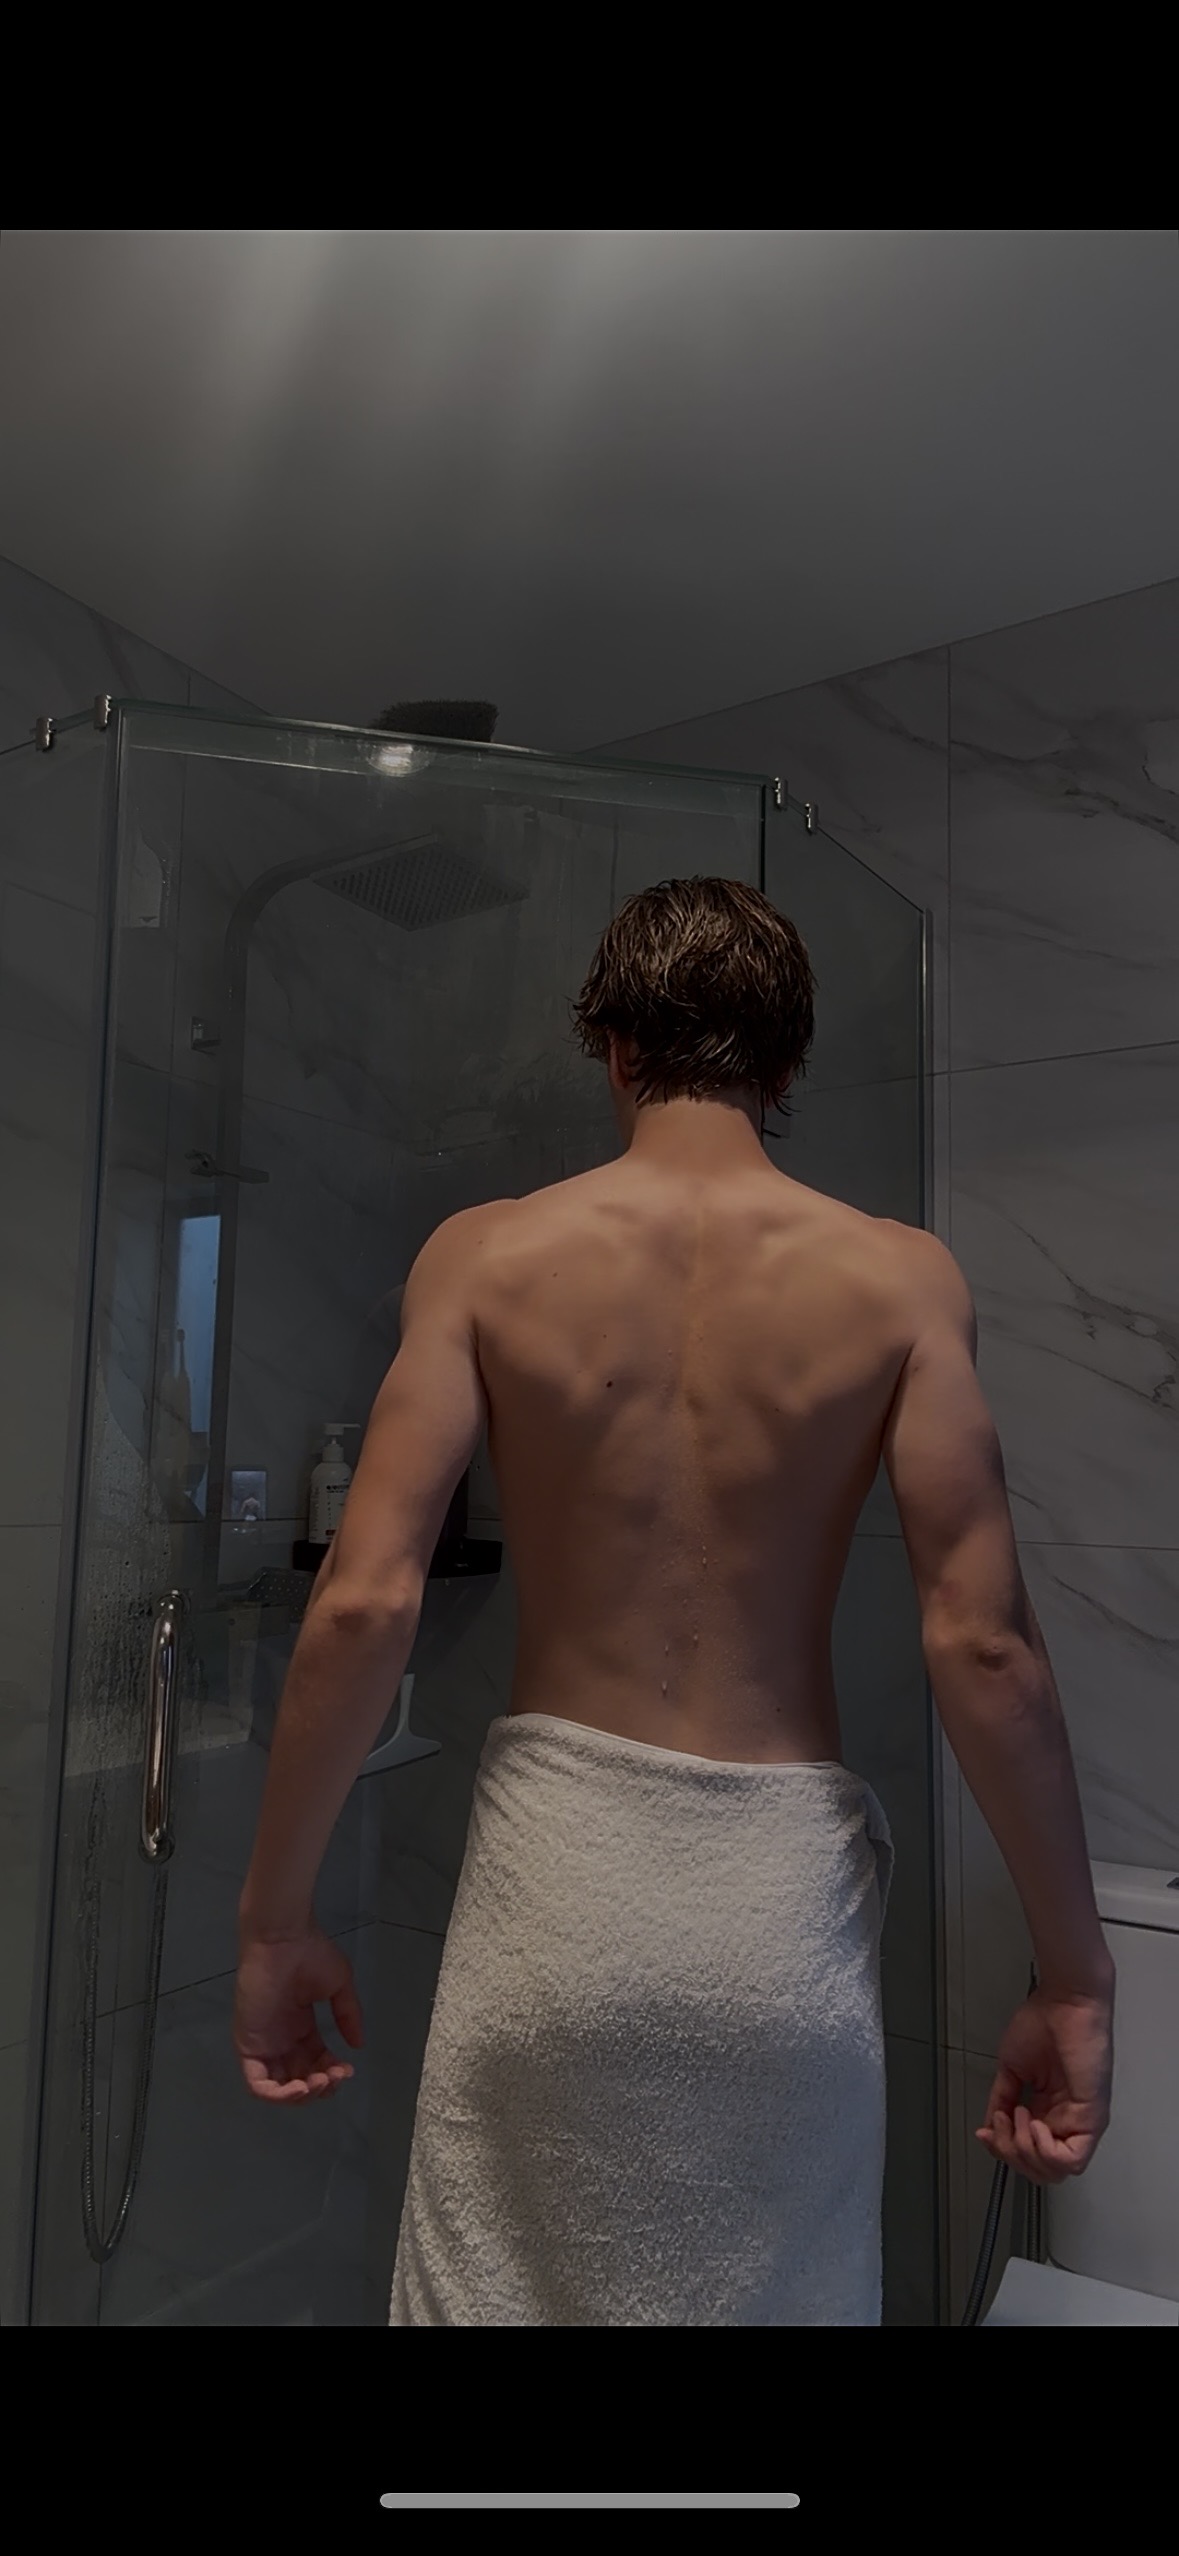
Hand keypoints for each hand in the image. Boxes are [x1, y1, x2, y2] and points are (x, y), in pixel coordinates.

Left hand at [234, 1923, 362, 2103]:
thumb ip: (348, 2016)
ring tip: (319, 2083)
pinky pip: (257, 2084)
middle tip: (335, 2076)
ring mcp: (263, 2044)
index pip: (315, 2063)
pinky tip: (300, 2087)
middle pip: (298, 2080)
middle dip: (320, 2086)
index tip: (348, 2068)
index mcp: (300, 2027)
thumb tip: (357, 2046)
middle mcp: (280, 2040)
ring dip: (300, 2095)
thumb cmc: (310, 1954)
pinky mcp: (248, 2046)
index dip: (332, 2073)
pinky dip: (277, 2095)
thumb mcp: (339, 1987)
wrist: (283, 1938)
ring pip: (277, 2088)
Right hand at [978, 1986, 1112, 2183]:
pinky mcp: (1093, 2118)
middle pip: (1039, 2171)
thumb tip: (990, 2128)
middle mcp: (1067, 2122)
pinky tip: (1033, 2123)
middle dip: (1010, 2154)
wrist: (1064, 2001)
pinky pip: (1072, 2160)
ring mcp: (1081, 2122)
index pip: (1028, 2155)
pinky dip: (1045, 2151)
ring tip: (1017, 2114)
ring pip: (1054, 2171)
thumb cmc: (1043, 2023)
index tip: (985, 2131)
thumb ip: (1001, 2100)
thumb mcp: (1012, 2069)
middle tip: (1000, 2123)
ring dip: (1025, 2151)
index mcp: (1049, 2111)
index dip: (1003, 2151)